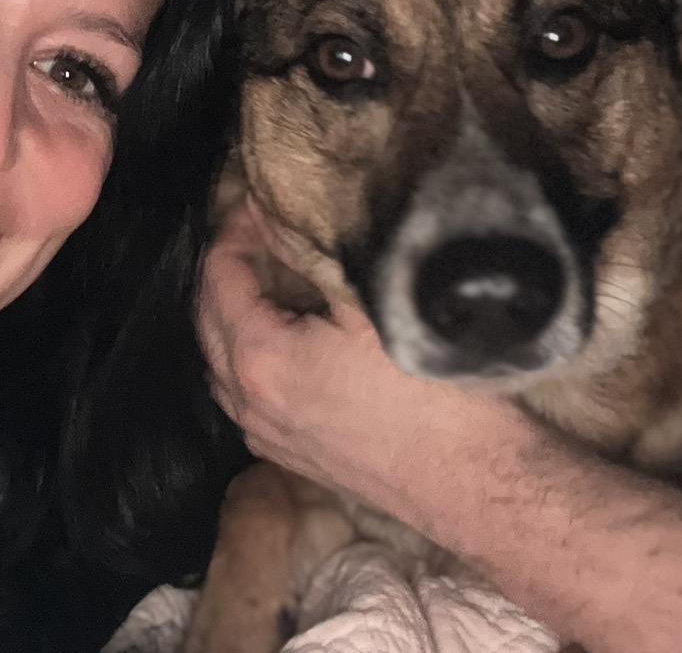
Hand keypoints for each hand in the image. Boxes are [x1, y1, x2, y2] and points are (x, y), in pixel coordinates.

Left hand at [196, 195, 520, 500]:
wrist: (472, 481)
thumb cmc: (432, 394)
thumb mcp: (374, 303)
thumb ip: (315, 255)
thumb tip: (281, 217)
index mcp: (260, 358)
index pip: (220, 275)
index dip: (235, 230)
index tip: (258, 200)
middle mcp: (249, 402)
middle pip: (208, 317)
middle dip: (226, 267)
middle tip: (257, 229)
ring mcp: (267, 436)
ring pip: (222, 361)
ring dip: (232, 313)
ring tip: (267, 275)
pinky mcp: (291, 456)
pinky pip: (243, 397)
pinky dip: (246, 356)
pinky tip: (283, 337)